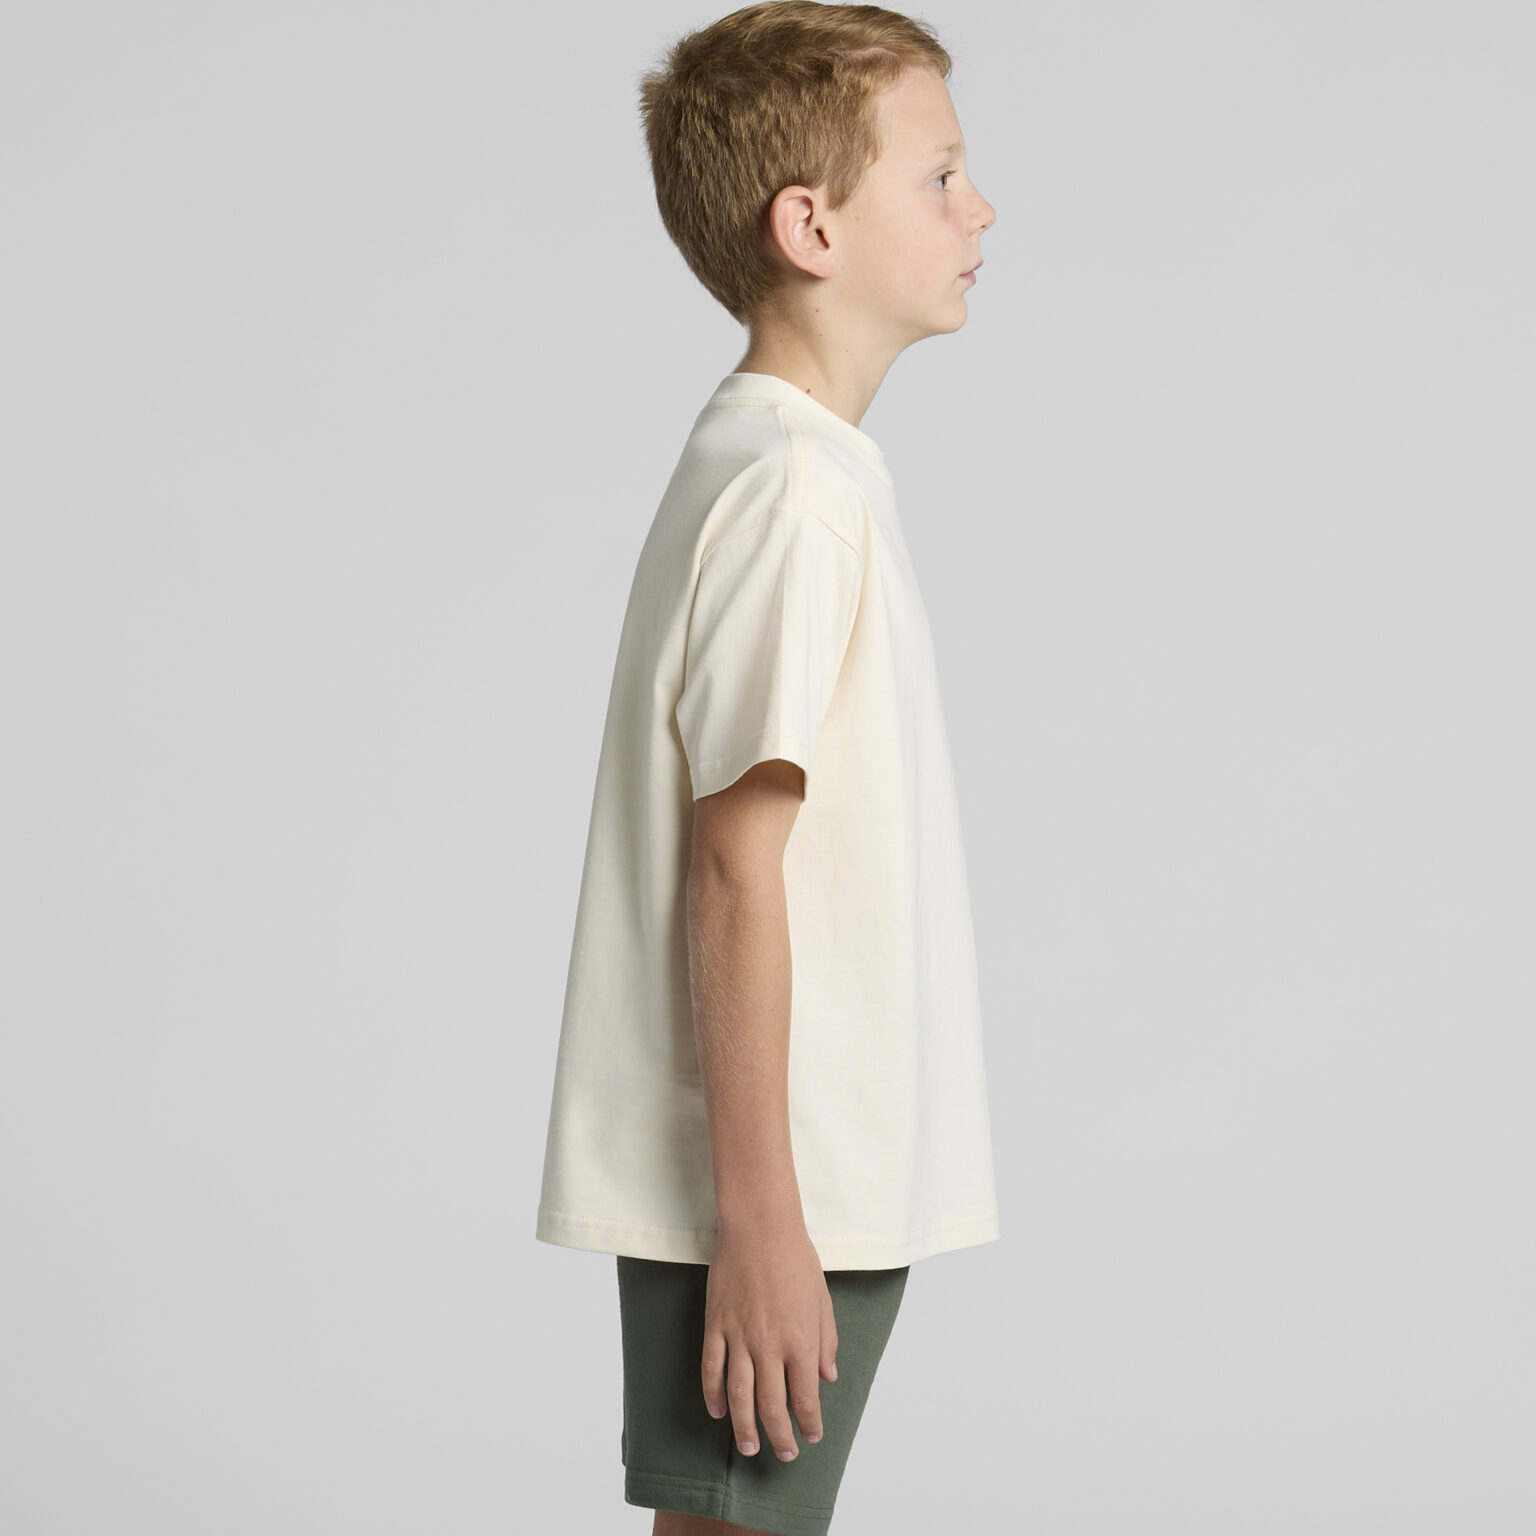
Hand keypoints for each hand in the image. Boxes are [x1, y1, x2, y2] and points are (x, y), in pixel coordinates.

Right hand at [700, 1222, 838, 1459]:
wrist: (760, 1227)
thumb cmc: (796, 1259)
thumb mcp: (823, 1300)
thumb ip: (827, 1342)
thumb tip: (828, 1377)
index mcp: (801, 1340)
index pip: (805, 1397)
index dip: (809, 1422)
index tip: (812, 1436)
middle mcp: (769, 1345)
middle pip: (771, 1405)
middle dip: (779, 1435)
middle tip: (782, 1454)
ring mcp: (739, 1336)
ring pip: (739, 1394)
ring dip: (744, 1426)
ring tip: (748, 1447)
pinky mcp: (716, 1324)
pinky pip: (711, 1368)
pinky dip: (713, 1394)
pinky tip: (718, 1411)